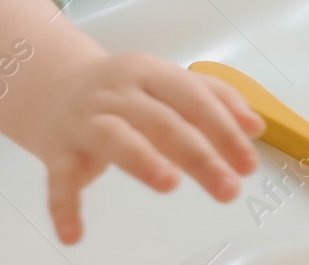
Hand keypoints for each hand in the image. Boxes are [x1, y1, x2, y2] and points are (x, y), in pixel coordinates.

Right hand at [34, 51, 265, 243]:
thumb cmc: (123, 91)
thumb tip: (256, 127)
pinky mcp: (58, 151)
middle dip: (199, 155)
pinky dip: (64, 207)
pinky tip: (74, 235)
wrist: (52, 87)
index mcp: (150, 73)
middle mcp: (118, 93)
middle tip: (229, 188)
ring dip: (143, 160)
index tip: (249, 163)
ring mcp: (86, 120)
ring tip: (170, 184)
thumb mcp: (166, 82)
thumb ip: (213, 98)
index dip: (224, 128)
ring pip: (115, 137)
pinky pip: (58, 180)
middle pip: (163, 121)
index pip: (194, 97)